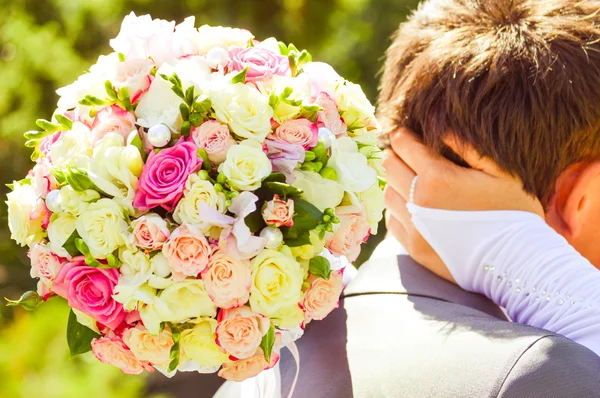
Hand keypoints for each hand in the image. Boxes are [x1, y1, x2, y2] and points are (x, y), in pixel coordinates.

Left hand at [382, 128, 543, 282]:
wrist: (518, 262)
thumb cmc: (515, 213)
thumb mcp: (501, 172)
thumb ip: (468, 148)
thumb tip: (442, 128)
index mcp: (439, 177)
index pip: (404, 146)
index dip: (401, 135)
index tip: (403, 132)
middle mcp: (419, 201)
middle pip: (390, 167)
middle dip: (395, 155)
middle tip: (403, 153)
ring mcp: (414, 226)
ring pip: (388, 194)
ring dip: (396, 184)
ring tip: (409, 181)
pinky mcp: (414, 248)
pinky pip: (393, 221)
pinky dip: (398, 211)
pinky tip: (413, 208)